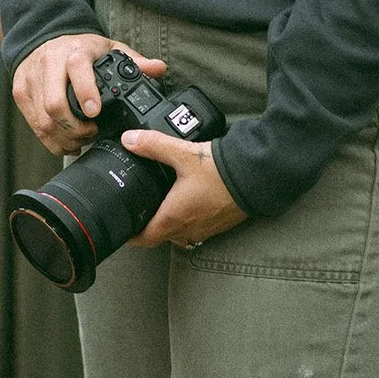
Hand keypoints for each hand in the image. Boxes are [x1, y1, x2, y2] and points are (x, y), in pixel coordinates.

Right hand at [12, 35, 166, 155]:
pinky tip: (66, 141)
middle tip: (92, 133)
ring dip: (64, 138)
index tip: (95, 113)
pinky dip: (51, 140)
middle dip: (75, 127)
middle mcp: (49, 64)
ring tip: (81, 140)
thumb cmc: (80, 48)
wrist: (43, 38)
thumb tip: (159, 69)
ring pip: (43, 120)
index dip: (85, 93)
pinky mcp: (20, 93)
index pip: (76, 70)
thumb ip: (134, 61)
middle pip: (54, 104)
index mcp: (73, 51)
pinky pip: (34, 126)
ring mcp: (31, 79)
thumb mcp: (108, 48)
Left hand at [126, 136, 246, 249]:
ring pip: (179, 234)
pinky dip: (188, 220)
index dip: (131, 236)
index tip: (123, 228)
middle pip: (160, 236)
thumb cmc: (220, 171)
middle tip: (140, 213)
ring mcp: (205, 230)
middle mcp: (187, 229)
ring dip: (169, 225)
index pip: (144, 238)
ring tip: (162, 207)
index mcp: (174, 217)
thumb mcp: (181, 154)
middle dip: (149, 227)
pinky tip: (189, 203)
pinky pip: (196, 230)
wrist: (255, 177)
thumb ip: (153, 145)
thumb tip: (129, 139)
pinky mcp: (219, 225)